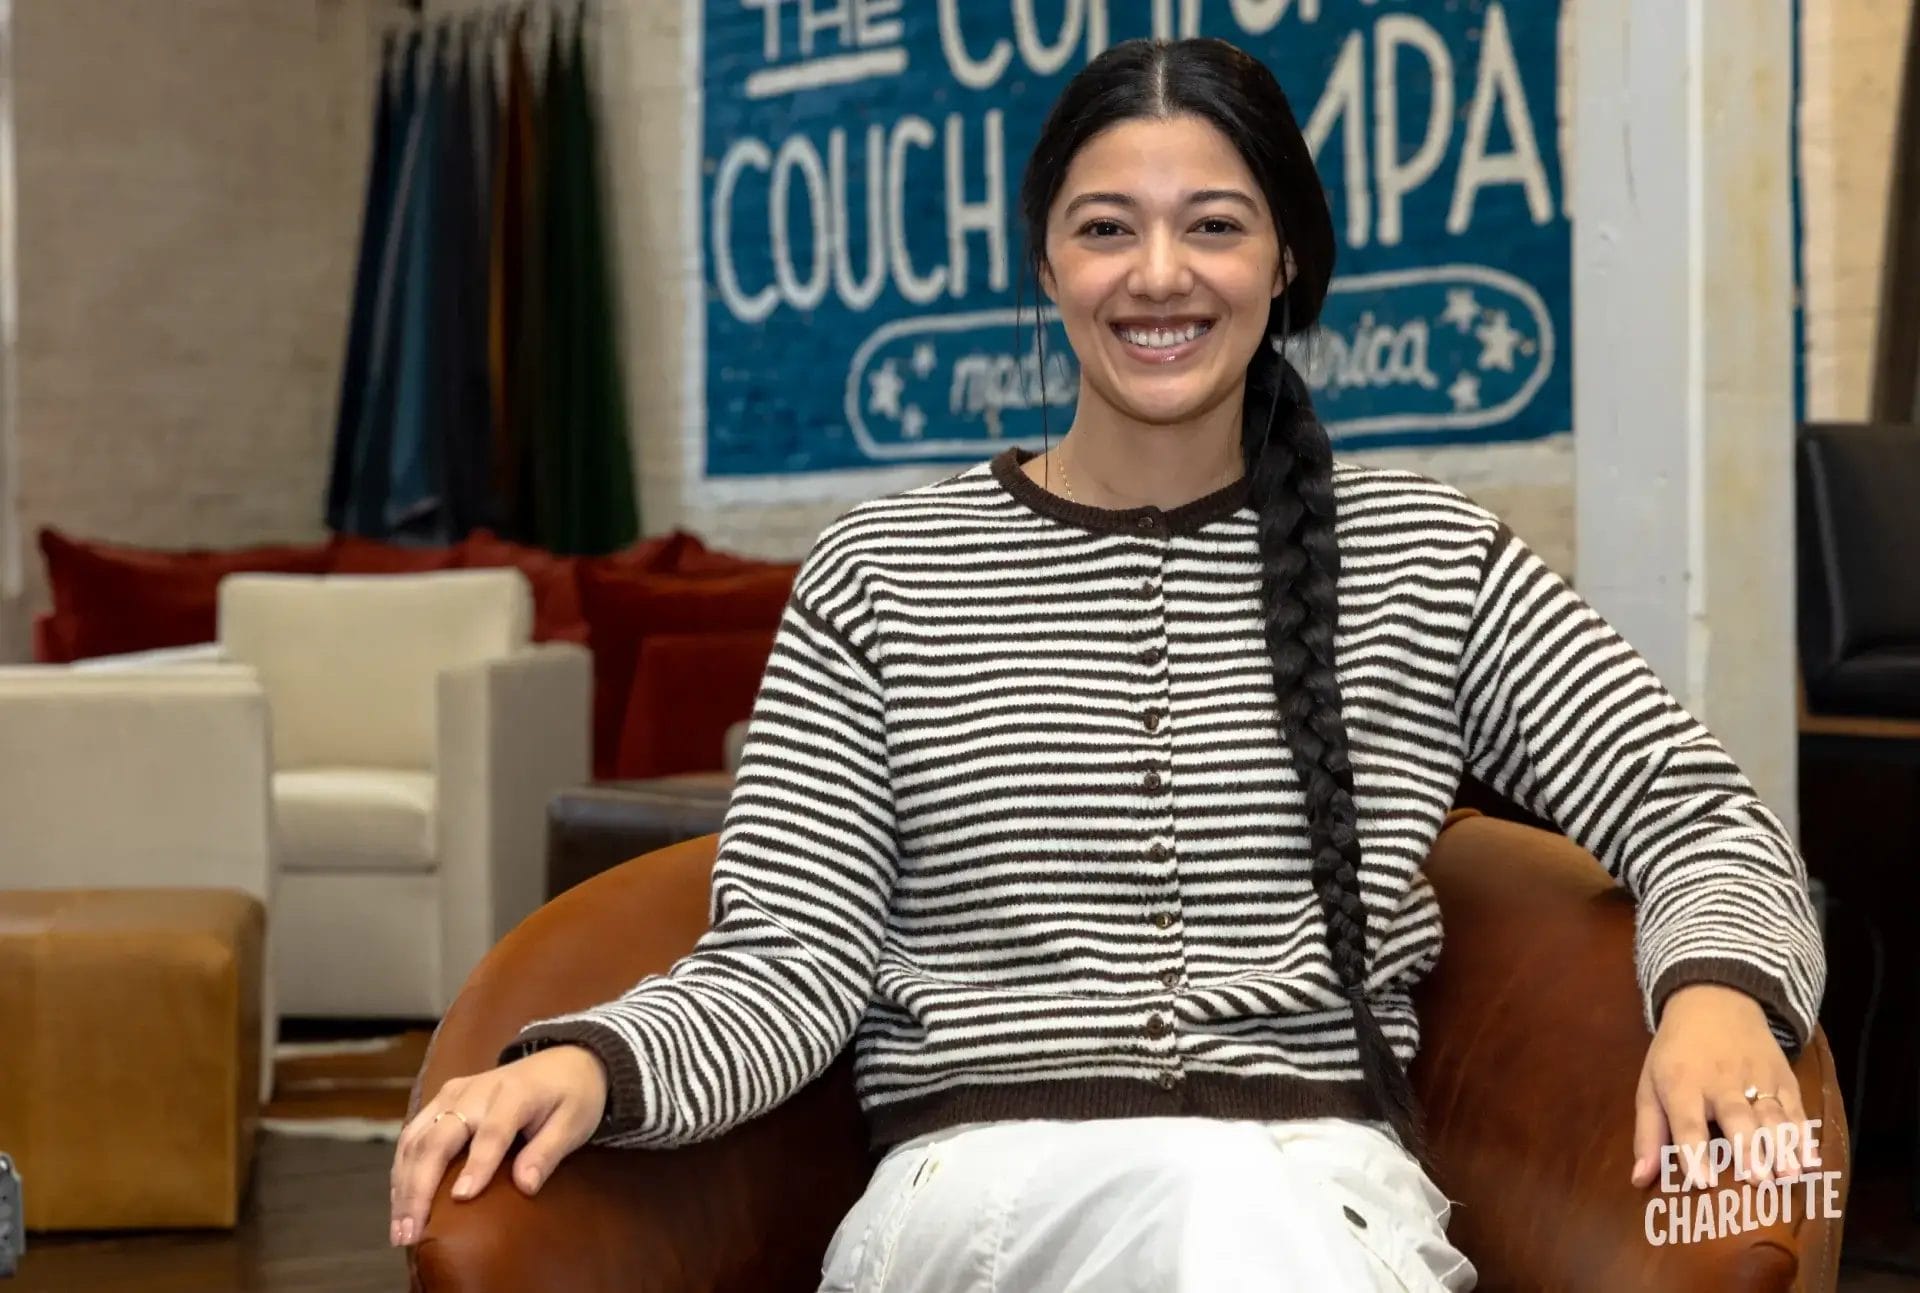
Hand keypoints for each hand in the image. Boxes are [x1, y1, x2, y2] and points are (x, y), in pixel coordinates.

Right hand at [388, 1044, 608, 1246]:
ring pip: (416, 1139)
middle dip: (420, 1187)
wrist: (564, 1060)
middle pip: (439, 1138)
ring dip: (403, 1186)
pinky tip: (401, 1204)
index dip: (477, 1165)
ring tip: (400, 1230)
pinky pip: (413, 1136)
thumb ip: (548, 1152)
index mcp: (514, 1094)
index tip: (462, 1198)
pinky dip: (402, 1172)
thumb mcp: (574, 1123)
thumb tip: (525, 1187)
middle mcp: (476, 1091)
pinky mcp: (442, 1101)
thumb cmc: (572, 1096)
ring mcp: (454, 1094)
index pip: (492, 1132)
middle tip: (411, 1233)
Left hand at [1630, 982, 1805, 1188]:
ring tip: (1788, 1176)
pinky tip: (1811, 1160)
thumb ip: (1648, 1134)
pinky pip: (1796, 1108)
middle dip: (1747, 1148)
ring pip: (1771, 1115)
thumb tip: (1638, 1179)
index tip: (1703, 1182)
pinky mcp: (1783, 1078)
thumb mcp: (1650, 1085)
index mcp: (1682, 1085)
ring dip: (1782, 1146)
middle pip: (1736, 1117)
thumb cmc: (1676, 1054)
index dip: (1694, 1152)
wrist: (1714, 1001)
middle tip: (1757, 1180)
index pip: (1687, 1122)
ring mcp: (1757, 1078)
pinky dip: (1805, 1135)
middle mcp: (1721, 1082)